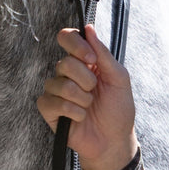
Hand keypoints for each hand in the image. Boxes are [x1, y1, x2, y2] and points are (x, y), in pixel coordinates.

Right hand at [36, 24, 138, 169]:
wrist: (115, 141)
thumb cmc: (118, 110)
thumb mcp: (119, 79)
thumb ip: (103, 54)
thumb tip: (89, 28)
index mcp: (84, 62)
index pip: (67, 38)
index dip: (76, 45)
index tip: (91, 59)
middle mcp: (67, 74)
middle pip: (64, 63)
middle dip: (86, 80)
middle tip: (95, 92)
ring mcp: (56, 91)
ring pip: (59, 84)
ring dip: (82, 98)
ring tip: (89, 107)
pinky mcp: (49, 110)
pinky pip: (52, 102)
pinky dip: (73, 111)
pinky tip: (80, 117)